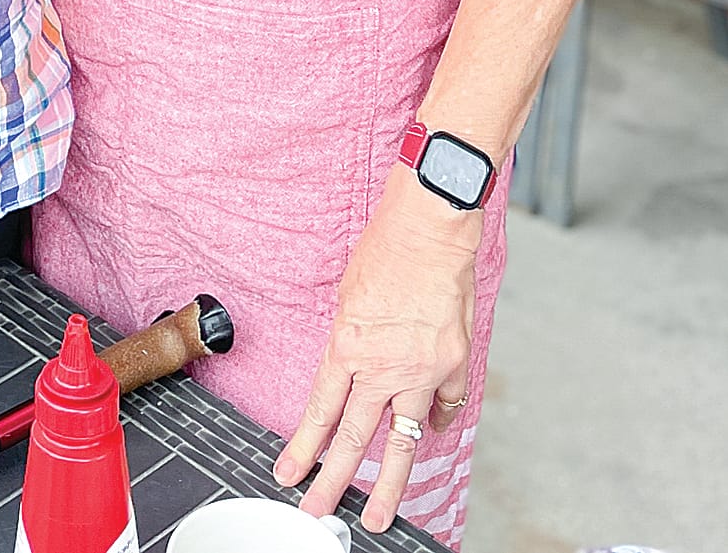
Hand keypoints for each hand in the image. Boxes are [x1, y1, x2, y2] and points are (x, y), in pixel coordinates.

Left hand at [273, 169, 479, 532]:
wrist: (431, 226)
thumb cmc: (386, 248)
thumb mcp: (348, 295)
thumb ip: (350, 341)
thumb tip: (352, 372)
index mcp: (347, 346)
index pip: (320, 411)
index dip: (303, 448)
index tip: (288, 474)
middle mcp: (383, 367)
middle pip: (354, 438)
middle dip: (333, 482)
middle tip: (316, 511)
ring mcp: (422, 371)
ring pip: (402, 442)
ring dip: (388, 483)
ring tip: (379, 515)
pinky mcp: (453, 364)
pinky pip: (444, 408)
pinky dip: (436, 423)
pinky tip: (428, 437)